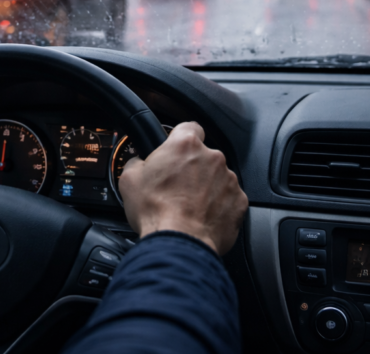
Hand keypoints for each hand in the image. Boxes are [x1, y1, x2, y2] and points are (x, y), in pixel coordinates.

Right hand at [118, 122, 247, 254]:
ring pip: (218, 178)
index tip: (176, 150)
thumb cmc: (156, 211)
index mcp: (185, 145)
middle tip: (176, 187)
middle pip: (203, 156)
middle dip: (193, 168)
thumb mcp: (130, 179)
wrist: (179, 242)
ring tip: (189, 206)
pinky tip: (202, 217)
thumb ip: (137, 161)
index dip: (181, 138)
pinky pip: (229, 198)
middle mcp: (212, 157)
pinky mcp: (239, 201)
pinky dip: (219, 206)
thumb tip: (139, 162)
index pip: (189, 127)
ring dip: (206, 188)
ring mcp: (229, 179)